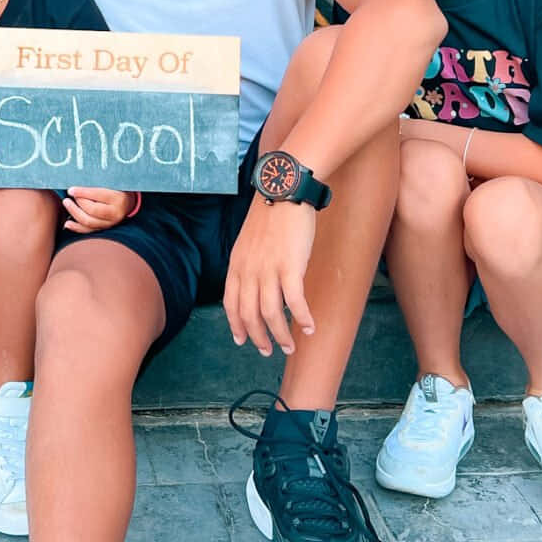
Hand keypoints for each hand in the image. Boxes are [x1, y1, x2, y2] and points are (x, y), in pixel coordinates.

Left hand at [63, 186, 133, 232]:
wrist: (128, 201)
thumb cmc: (117, 187)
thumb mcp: (112, 181)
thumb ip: (98, 181)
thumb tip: (78, 178)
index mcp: (119, 198)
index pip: (98, 195)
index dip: (83, 192)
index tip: (71, 189)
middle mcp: (116, 213)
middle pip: (92, 210)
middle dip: (78, 202)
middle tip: (69, 195)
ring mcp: (111, 223)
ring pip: (89, 222)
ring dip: (74, 213)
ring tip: (66, 203)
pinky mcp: (105, 229)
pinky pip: (89, 230)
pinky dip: (76, 227)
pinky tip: (67, 223)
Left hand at [222, 197, 316, 356]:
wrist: (284, 190)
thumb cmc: (271, 213)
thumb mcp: (249, 240)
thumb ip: (250, 263)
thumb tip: (257, 282)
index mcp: (237, 264)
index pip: (231, 304)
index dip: (236, 325)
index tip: (242, 340)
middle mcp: (249, 271)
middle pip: (249, 315)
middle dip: (258, 337)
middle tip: (268, 351)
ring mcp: (268, 270)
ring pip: (270, 314)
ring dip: (280, 335)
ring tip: (290, 346)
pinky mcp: (290, 267)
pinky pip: (294, 302)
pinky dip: (302, 318)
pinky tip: (310, 327)